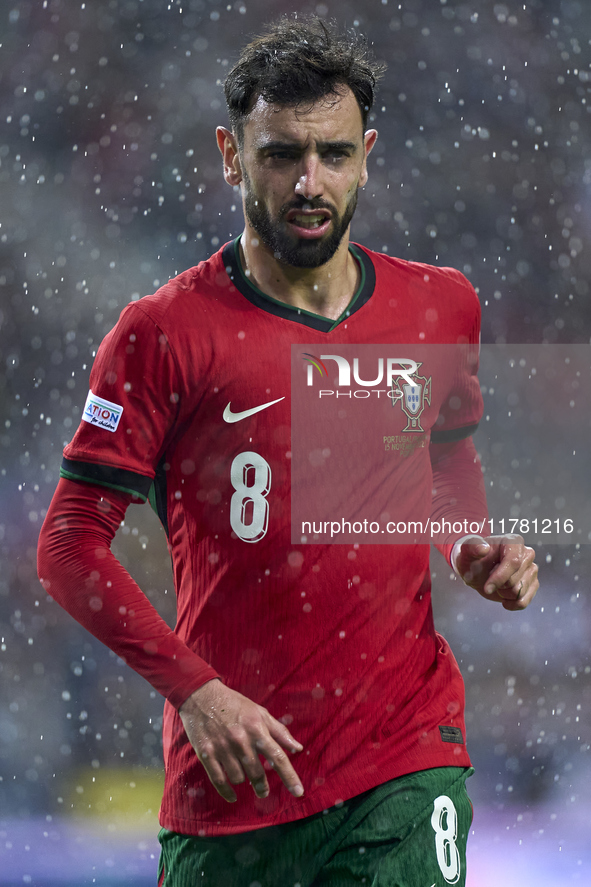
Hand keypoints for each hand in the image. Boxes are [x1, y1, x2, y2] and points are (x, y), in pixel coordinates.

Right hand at [179, 679, 304, 803]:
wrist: (201, 696)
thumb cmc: (235, 704)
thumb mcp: (260, 713)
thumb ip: (279, 731)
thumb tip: (298, 749)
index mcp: (257, 729)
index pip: (278, 757)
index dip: (290, 777)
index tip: (299, 793)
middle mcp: (241, 740)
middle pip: (257, 774)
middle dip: (262, 786)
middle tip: (263, 791)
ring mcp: (222, 748)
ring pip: (238, 778)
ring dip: (243, 780)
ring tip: (242, 774)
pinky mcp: (206, 754)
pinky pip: (219, 781)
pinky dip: (227, 792)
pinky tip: (233, 796)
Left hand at [454, 534, 538, 610]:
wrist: (475, 570)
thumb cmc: (472, 558)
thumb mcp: (466, 551)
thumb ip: (472, 546)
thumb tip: (483, 548)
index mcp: (513, 541)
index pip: (514, 562)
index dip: (499, 578)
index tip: (486, 587)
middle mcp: (527, 554)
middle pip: (515, 581)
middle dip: (499, 585)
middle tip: (490, 577)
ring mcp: (531, 569)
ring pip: (519, 592)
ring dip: (503, 593)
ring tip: (496, 583)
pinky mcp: (532, 584)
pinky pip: (524, 601)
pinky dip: (511, 604)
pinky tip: (503, 598)